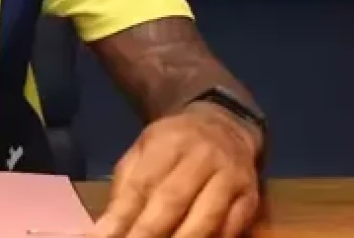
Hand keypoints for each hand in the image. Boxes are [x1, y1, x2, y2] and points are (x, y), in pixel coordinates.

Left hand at [92, 102, 262, 237]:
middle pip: (172, 202)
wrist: (225, 126)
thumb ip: (125, 187)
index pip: (141, 185)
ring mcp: (230, 179)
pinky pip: (230, 230)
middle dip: (147, 234)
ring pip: (205, 220)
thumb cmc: (174, 144)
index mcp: (168, 143)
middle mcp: (202, 158)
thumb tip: (104, 228)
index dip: (120, 217)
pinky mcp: (250, 200)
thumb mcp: (143, 151)